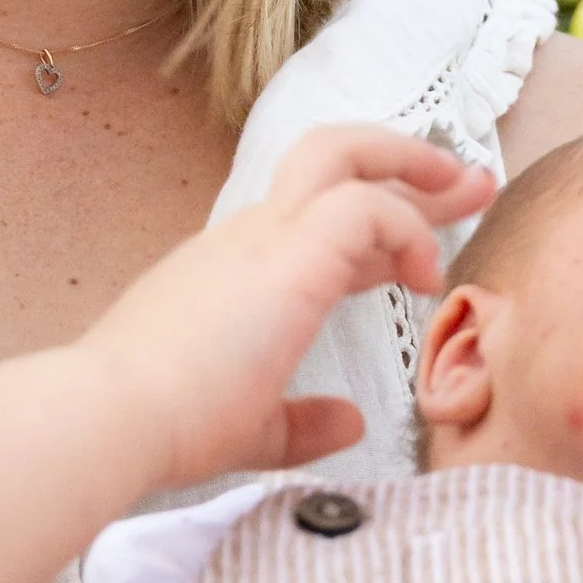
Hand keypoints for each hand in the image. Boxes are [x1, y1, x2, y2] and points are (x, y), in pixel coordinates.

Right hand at [82, 127, 495, 492]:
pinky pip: (365, 209)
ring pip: (343, 155)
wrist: (111, 417)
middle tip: (470, 181)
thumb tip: (351, 420)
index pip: (317, 223)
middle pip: (332, 161)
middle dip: (408, 166)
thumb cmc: (165, 425)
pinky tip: (425, 279)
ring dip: (412, 167)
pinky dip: (405, 232)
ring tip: (471, 188)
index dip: (379, 230)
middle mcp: (248, 238)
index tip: (424, 252)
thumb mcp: (251, 426)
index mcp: (236, 273)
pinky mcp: (286, 255)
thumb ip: (302, 423)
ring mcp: (263, 238)